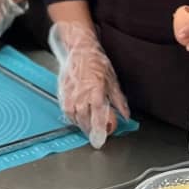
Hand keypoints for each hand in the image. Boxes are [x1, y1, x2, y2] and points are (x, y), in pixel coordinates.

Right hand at [48, 21, 129, 148]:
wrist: (80, 50)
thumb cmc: (96, 62)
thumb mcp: (113, 81)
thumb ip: (119, 101)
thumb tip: (125, 115)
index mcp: (96, 91)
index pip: (98, 117)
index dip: (99, 130)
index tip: (101, 139)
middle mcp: (82, 94)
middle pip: (84, 120)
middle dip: (90, 130)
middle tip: (96, 135)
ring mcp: (71, 93)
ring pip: (74, 116)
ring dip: (80, 125)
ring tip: (87, 127)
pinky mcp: (63, 92)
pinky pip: (66, 110)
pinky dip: (72, 116)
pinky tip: (77, 117)